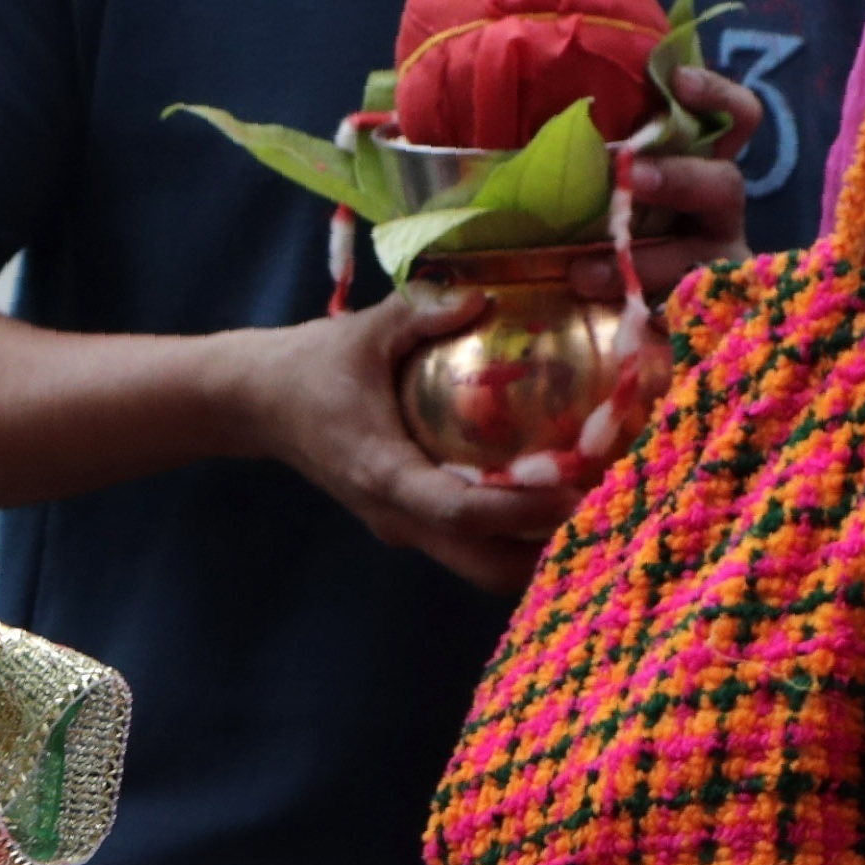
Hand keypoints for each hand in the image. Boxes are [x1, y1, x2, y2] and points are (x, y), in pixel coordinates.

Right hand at [223, 288, 574, 593]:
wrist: (253, 404)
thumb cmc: (307, 368)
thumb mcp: (360, 332)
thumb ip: (421, 313)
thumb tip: (485, 296)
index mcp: (383, 474)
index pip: (461, 511)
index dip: (522, 508)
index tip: (578, 491)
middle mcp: (397, 516)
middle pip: (485, 568)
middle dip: (550, 557)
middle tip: (611, 517)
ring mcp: (403, 527)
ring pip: (483, 567)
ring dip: (539, 553)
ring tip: (599, 515)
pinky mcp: (410, 524)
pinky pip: (473, 547)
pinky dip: (518, 538)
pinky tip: (557, 500)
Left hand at [576, 64, 761, 303]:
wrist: (597, 303)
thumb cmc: (587, 220)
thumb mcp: (584, 181)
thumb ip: (571, 154)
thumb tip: (504, 128)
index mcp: (693, 162)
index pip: (733, 117)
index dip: (714, 95)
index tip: (675, 81)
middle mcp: (714, 205)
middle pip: (725, 182)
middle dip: (680, 177)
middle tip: (631, 176)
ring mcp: (715, 257)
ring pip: (703, 253)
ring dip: (647, 259)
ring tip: (583, 273)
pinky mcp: (703, 306)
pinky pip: (685, 309)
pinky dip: (647, 309)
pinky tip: (612, 314)